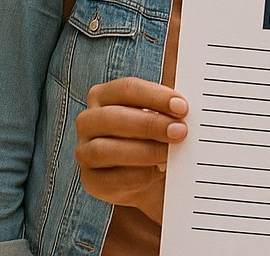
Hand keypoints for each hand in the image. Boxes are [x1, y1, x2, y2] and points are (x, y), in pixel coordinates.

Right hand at [74, 76, 188, 223]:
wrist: (150, 175)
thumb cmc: (155, 135)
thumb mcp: (159, 116)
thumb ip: (167, 110)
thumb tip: (184, 109)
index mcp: (103, 95)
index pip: (127, 89)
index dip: (155, 96)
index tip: (182, 107)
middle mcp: (88, 121)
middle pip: (114, 117)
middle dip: (150, 124)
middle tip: (180, 131)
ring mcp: (85, 152)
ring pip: (105, 149)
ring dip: (143, 151)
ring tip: (170, 154)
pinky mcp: (91, 181)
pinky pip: (111, 179)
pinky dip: (138, 176)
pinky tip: (157, 172)